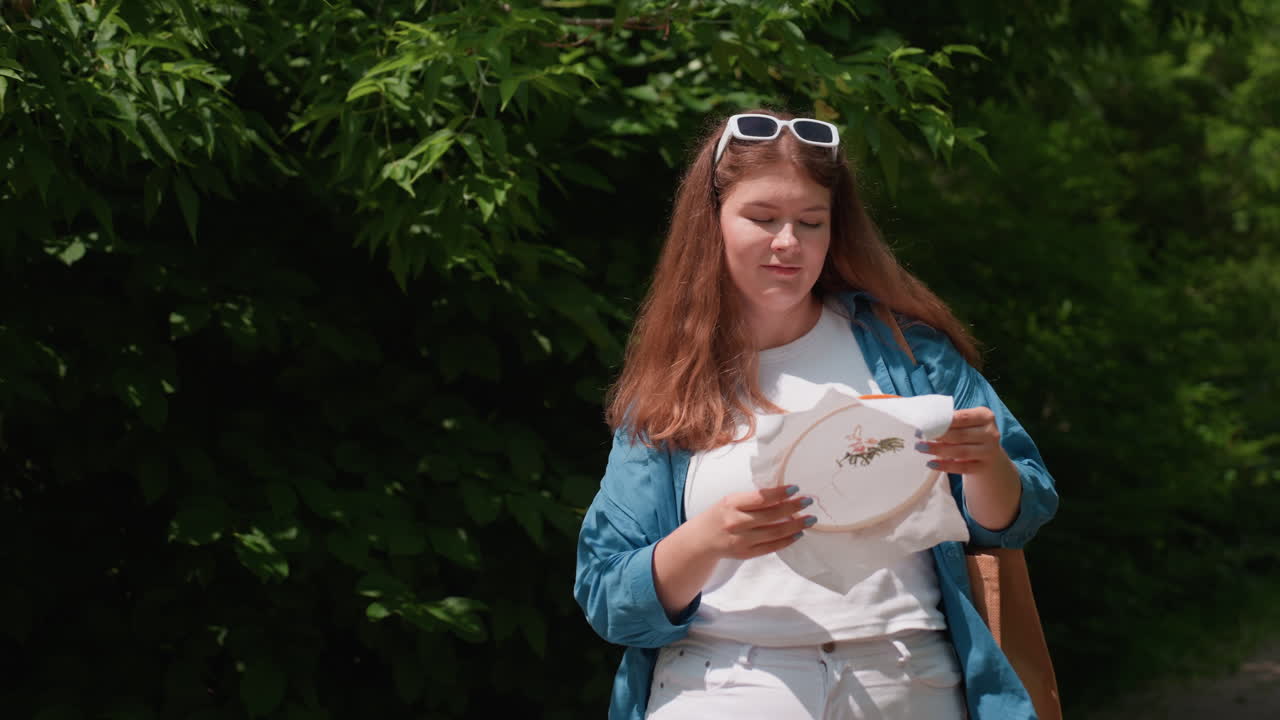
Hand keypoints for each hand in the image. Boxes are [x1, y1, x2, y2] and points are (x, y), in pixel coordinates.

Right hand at [687, 485, 814, 560]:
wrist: (701, 540)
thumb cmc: (720, 515)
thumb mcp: (731, 501)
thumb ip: (752, 499)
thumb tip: (783, 496)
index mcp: (731, 504)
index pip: (760, 498)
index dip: (779, 493)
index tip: (795, 488)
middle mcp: (736, 522)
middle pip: (771, 515)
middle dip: (793, 507)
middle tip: (808, 501)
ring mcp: (741, 540)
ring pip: (774, 533)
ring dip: (795, 526)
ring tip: (809, 520)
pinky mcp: (745, 553)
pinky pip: (771, 547)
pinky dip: (786, 541)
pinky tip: (798, 534)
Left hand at [915, 407, 1021, 528]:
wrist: (988, 455)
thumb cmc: (969, 433)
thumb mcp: (965, 422)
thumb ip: (949, 418)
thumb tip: (921, 416)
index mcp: (985, 416)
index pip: (962, 417)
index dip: (942, 420)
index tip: (923, 423)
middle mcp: (990, 433)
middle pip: (960, 435)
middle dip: (937, 435)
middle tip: (918, 435)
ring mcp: (989, 451)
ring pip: (961, 451)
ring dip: (938, 450)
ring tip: (920, 448)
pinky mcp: (983, 467)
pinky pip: (962, 467)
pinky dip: (946, 466)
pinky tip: (931, 463)